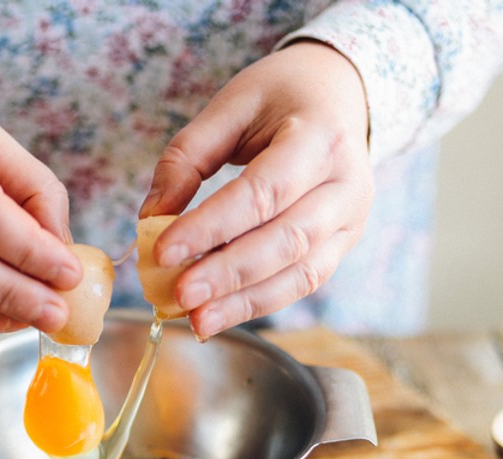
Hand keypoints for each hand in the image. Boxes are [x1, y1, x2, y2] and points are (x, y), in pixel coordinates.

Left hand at [140, 41, 372, 339]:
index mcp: (321, 137)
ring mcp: (351, 220)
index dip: (212, 226)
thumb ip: (187, 157)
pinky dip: (259, 302)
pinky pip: (302, 283)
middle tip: (179, 294)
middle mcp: (347, 184)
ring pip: (300, 273)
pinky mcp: (342, 245)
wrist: (340, 95)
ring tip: (196, 320)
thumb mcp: (231, 105)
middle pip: (286, 240)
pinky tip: (219, 315)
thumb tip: (151, 218)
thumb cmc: (280, 96)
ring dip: (244, 302)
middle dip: (228, 273)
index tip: (163, 251)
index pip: (263, 192)